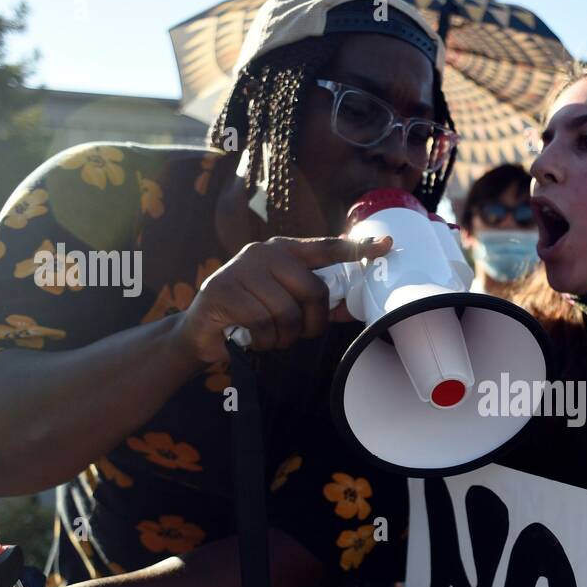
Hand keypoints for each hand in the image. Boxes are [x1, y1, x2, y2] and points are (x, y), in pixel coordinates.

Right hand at [172, 234, 391, 362]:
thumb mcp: (284, 303)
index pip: (326, 247)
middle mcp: (264, 253)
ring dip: (283, 337)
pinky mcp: (223, 290)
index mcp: (284, 251)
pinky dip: (263, 340)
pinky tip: (252, 338)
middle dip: (311, 323)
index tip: (386, 245)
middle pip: (314, 291)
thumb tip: (351, 305)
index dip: (356, 249)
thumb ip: (314, 300)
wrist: (200, 331)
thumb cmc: (249, 315)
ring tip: (269, 336)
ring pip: (287, 313)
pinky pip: (262, 324)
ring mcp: (241, 269)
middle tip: (298, 333)